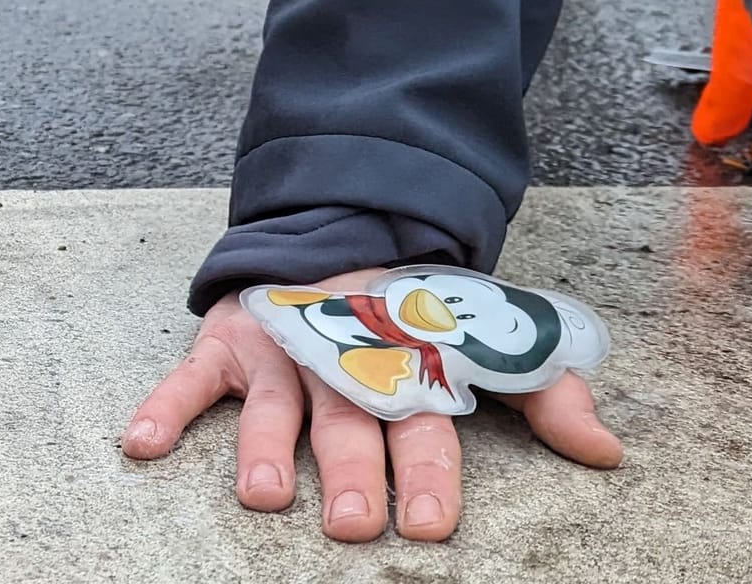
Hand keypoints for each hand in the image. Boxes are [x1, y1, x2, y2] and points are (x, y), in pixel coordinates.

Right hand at [121, 270, 624, 541]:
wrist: (344, 225)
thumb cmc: (417, 314)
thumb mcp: (484, 342)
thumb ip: (543, 393)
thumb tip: (610, 450)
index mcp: (409, 363)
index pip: (423, 422)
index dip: (429, 470)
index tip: (433, 523)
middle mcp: (343, 359)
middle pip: (348, 423)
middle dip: (353, 473)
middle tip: (356, 524)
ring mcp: (280, 348)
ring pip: (274, 405)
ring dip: (268, 448)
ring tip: (267, 494)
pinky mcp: (228, 340)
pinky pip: (188, 377)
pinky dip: (164, 407)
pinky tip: (141, 445)